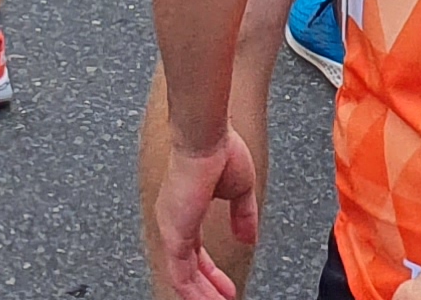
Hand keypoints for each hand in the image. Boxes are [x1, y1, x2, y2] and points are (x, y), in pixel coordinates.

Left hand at [148, 120, 258, 299]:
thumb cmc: (219, 149)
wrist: (206, 136)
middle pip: (188, 268)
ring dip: (201, 295)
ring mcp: (172, 228)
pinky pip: (180, 274)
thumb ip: (243, 215)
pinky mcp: (174, 233)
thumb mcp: (240, 190)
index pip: (196, 252)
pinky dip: (194, 292)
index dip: (211, 272)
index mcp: (186, 209)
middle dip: (207, 288)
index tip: (226, 286)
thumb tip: (248, 237)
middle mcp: (174, 220)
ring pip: (182, 276)